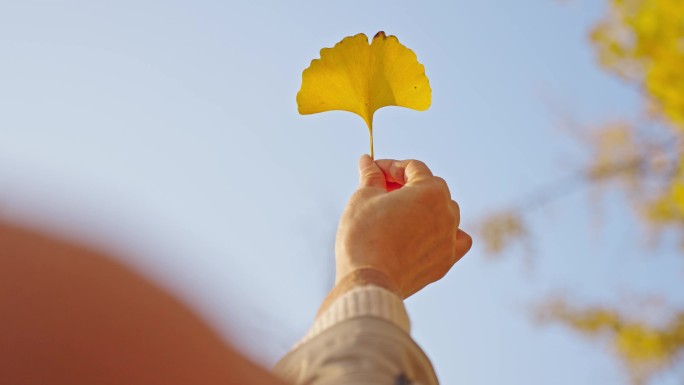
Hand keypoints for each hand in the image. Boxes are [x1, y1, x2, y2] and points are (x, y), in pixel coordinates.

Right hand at [334, 155, 471, 298]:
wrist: (369, 280)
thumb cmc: (364, 234)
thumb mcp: (364, 197)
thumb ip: (372, 176)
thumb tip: (368, 162)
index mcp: (431, 190)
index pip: (412, 168)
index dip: (390, 166)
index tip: (373, 171)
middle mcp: (448, 212)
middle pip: (430, 187)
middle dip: (406, 185)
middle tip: (381, 190)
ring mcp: (450, 238)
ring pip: (444, 212)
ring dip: (425, 207)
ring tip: (399, 213)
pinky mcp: (446, 262)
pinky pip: (456, 240)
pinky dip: (444, 233)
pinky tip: (427, 234)